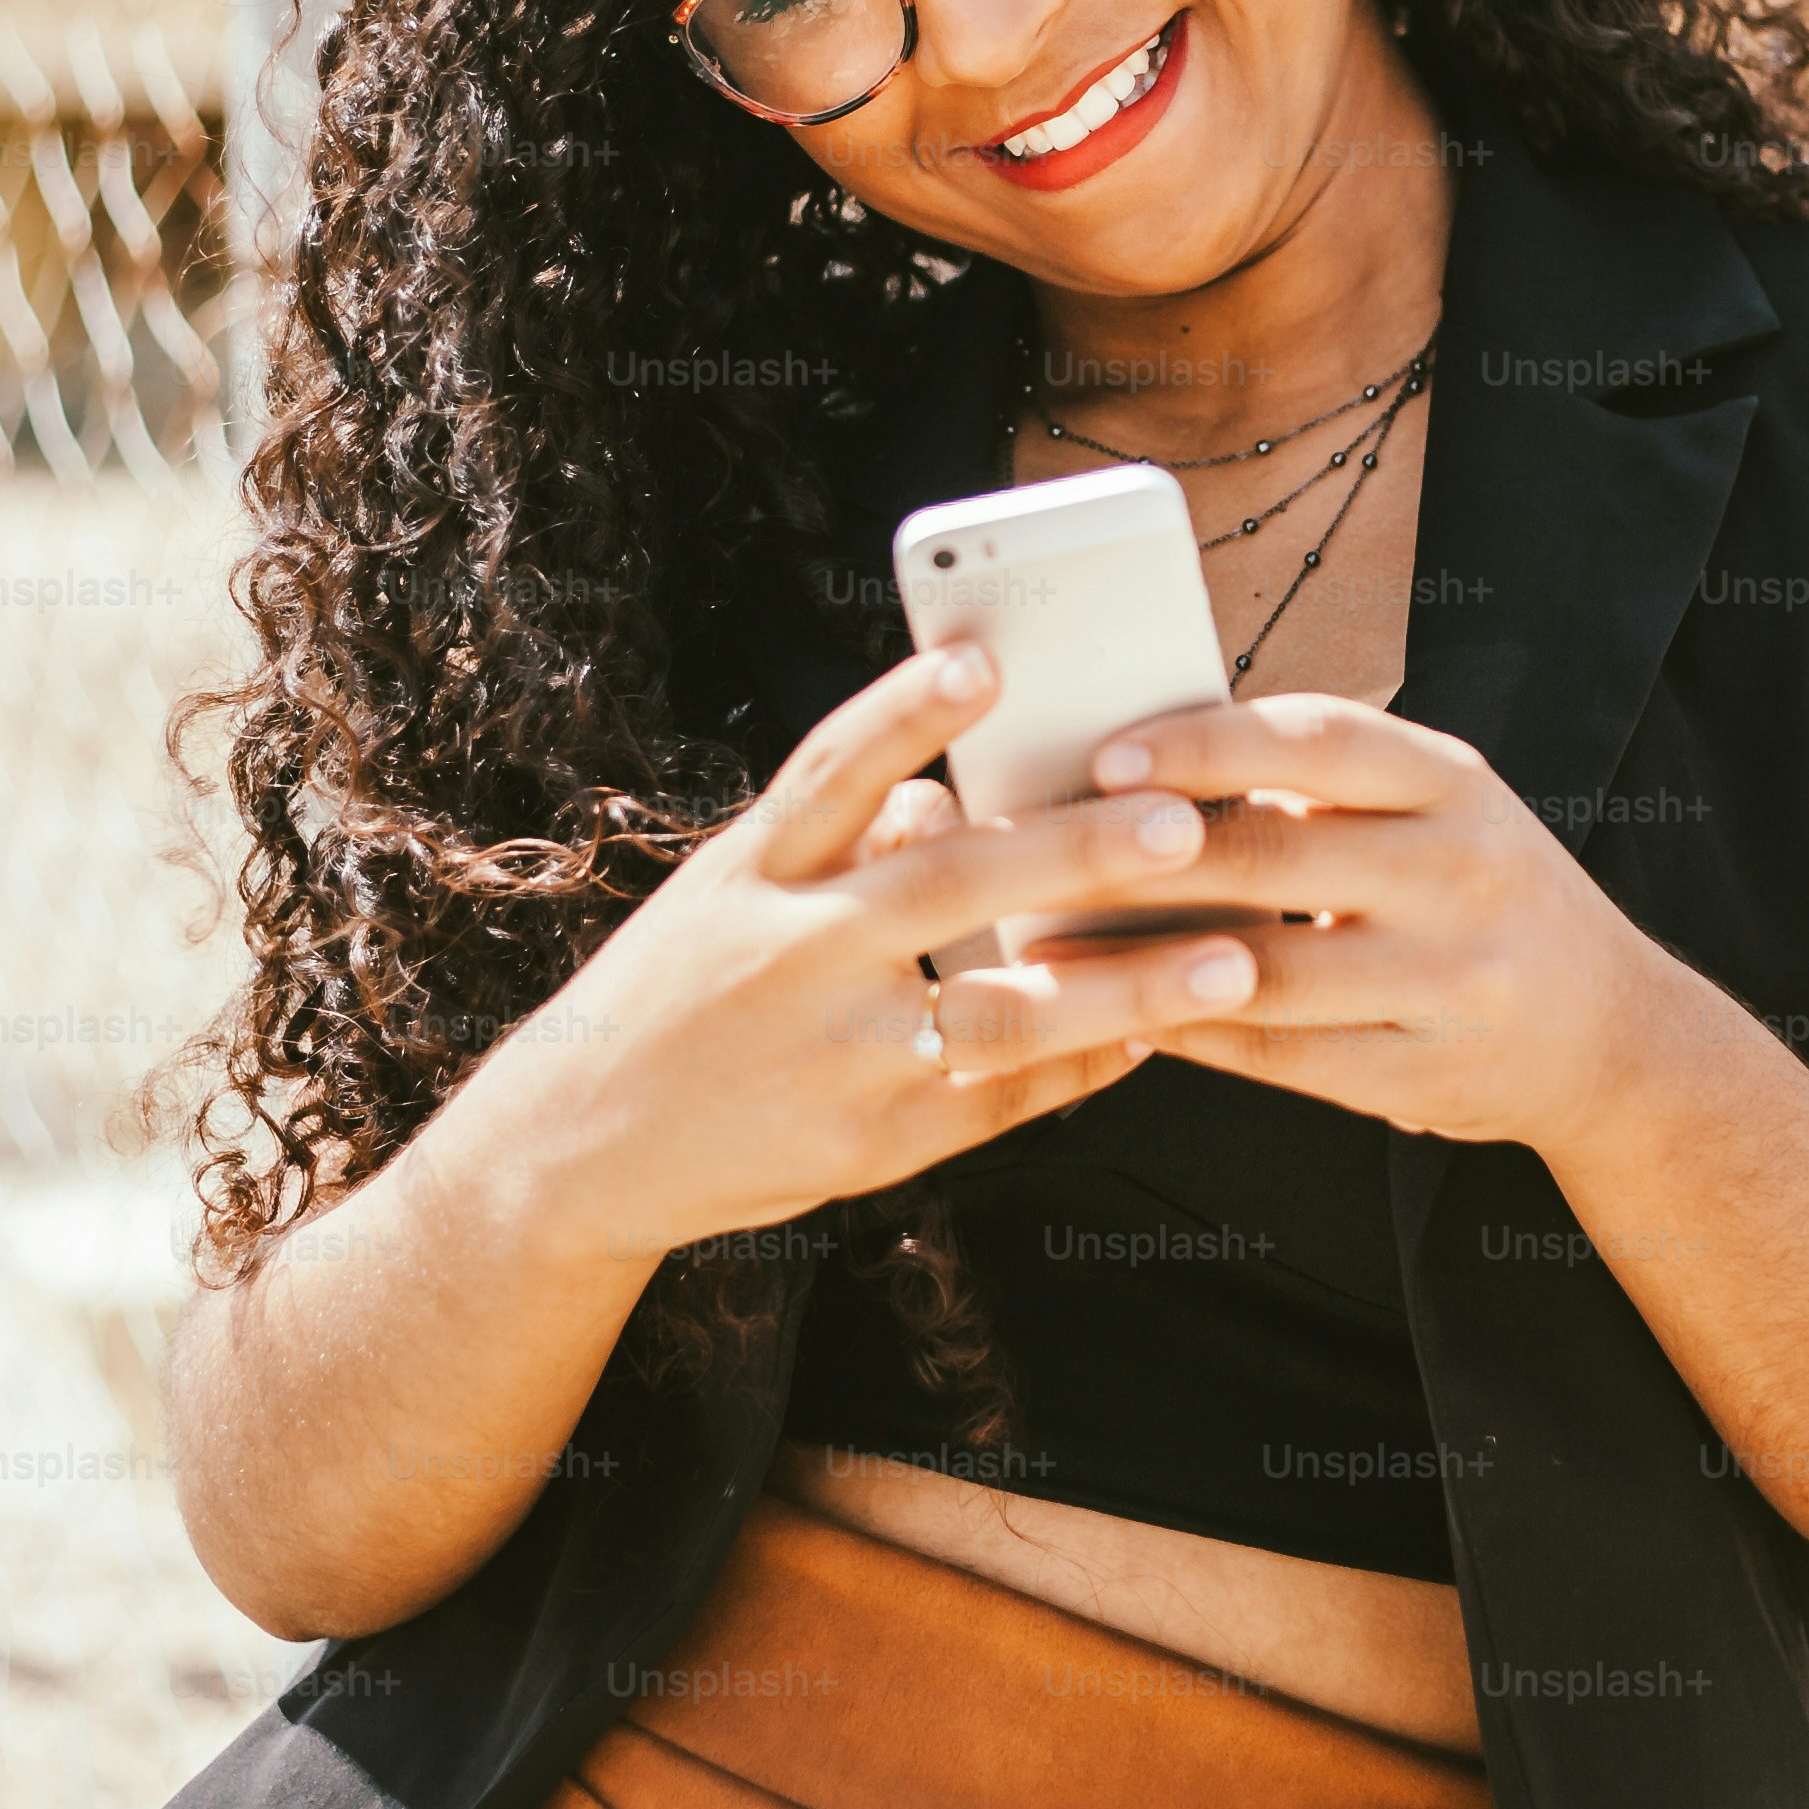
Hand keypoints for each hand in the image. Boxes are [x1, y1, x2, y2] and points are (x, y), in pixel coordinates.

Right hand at [467, 642, 1274, 1262]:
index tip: (984, 658)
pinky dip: (1086, 1065)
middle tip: (1183, 819)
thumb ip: (839, 836)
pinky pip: (1001, 1103)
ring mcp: (832, 1060)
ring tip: (1231, 960)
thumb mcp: (728, 892)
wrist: (576, 1149)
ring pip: (998, 1017)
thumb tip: (946, 791)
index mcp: (750, 874)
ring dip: (1122, 988)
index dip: (903, 713)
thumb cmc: (678, 992)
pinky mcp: (867, 1148)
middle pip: (941, 890)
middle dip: (1069, 853)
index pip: (827, 773)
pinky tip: (1162, 1033)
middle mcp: (786, 959)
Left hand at [1070, 694, 1685, 1147]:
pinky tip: (1126, 1016)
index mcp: (1455, 784)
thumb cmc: (1479, 893)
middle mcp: (1464, 872)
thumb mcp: (1435, 811)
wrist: (1610, 1032)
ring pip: (1269, 973)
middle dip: (1144, 859)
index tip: (1105, 754)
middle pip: (1278, 857)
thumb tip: (1143, 767)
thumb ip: (1320, 787)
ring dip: (1142, 965)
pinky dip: (1196, 1037)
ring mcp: (1453, 981)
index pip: (1319, 739)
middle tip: (1038, 858)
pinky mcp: (1430, 1075)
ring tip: (1045, 954)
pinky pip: (1285, 1059)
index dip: (1207, 743)